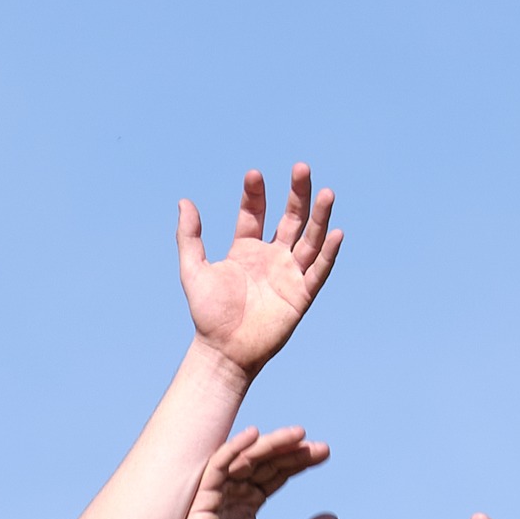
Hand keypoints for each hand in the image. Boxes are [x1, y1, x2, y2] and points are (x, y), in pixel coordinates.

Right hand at [167, 425, 334, 518]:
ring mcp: (218, 492)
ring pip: (245, 458)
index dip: (298, 462)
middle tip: (315, 445)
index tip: (324, 453)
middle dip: (289, 451)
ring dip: (270, 444)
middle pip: (264, 462)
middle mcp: (233, 494)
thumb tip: (335, 518)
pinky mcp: (202, 496)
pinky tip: (254, 435)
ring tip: (297, 435)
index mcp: (248, 504)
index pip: (276, 474)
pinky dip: (234, 448)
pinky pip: (218, 465)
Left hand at [178, 164, 343, 377]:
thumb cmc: (208, 314)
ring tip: (326, 192)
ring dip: (319, 217)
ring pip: (309, 239)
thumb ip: (189, 237)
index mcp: (246, 249)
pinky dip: (327, 253)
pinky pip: (318, 271)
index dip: (255, 194)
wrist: (223, 350)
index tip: (254, 174)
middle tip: (301, 168)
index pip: (255, 213)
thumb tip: (184, 201)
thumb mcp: (193, 270)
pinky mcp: (301, 295)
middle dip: (297, 194)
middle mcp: (271, 257)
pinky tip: (335, 232)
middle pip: (290, 218)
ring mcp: (288, 274)